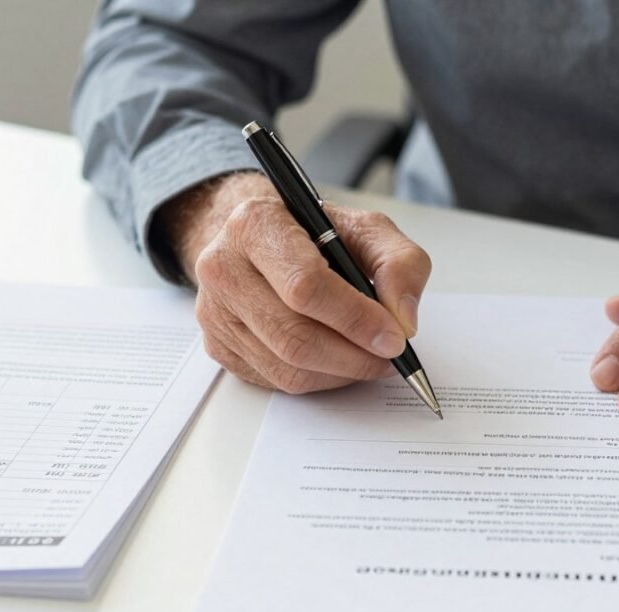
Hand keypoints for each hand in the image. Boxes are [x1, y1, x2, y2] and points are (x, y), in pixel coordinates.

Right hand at [155, 172, 431, 392]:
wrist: (262, 239)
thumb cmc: (314, 233)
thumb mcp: (367, 230)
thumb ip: (399, 264)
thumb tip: (403, 320)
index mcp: (255, 225)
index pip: (305, 286)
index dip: (356, 318)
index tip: (394, 337)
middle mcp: (224, 268)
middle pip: (295, 336)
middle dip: (354, 355)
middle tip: (390, 357)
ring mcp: (216, 312)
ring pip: (287, 366)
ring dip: (341, 372)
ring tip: (371, 358)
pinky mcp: (219, 346)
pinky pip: (277, 380)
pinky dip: (320, 378)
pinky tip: (339, 361)